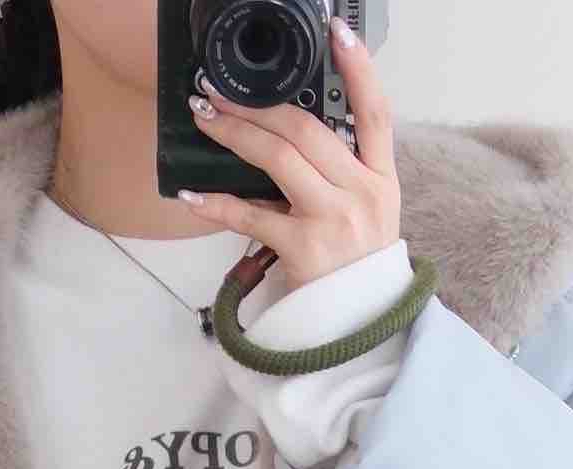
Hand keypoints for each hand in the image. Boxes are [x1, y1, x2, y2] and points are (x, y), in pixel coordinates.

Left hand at [175, 15, 397, 295]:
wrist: (359, 331)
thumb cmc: (354, 268)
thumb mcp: (366, 213)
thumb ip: (341, 171)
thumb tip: (287, 132)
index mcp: (380, 180)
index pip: (376, 113)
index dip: (359, 69)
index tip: (336, 32)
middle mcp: (362, 195)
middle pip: (308, 130)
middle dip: (257, 104)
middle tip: (220, 91)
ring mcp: (334, 222)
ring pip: (278, 158)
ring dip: (234, 133)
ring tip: (205, 118)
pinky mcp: (304, 251)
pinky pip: (251, 216)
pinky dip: (217, 204)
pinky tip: (192, 195)